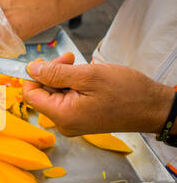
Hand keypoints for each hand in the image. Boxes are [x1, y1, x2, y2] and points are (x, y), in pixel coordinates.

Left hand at [22, 53, 174, 135]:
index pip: (31, 94)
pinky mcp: (80, 119)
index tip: (45, 61)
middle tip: (70, 59)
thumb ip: (56, 73)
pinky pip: (66, 99)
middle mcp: (63, 123)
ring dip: (62, 77)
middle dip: (51, 73)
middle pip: (42, 94)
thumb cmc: (126, 92)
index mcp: (62, 115)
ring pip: (54, 95)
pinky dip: (71, 85)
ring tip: (79, 65)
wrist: (152, 107)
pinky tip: (83, 77)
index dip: (33, 75)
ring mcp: (71, 122)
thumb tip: (32, 69)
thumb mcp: (89, 76)